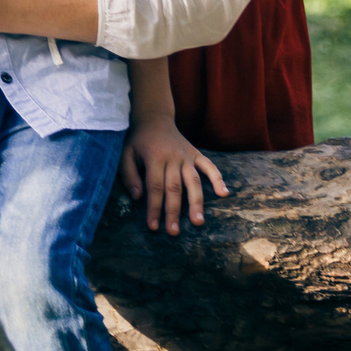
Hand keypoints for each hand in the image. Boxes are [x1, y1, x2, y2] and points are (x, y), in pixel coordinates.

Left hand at [119, 117, 228, 234]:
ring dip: (196, 202)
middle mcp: (173, 157)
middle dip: (174, 211)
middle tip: (174, 232)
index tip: (154, 227)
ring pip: (193, 181)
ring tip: (198, 221)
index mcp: (154, 157)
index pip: (155, 187)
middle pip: (174, 188)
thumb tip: (138, 197)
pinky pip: (210, 166)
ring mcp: (187, 156)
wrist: (155, 118)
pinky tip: (224, 193)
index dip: (154, 208)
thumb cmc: (139, 141)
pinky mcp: (196, 154)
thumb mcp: (126, 154)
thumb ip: (129, 175)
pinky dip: (218, 179)